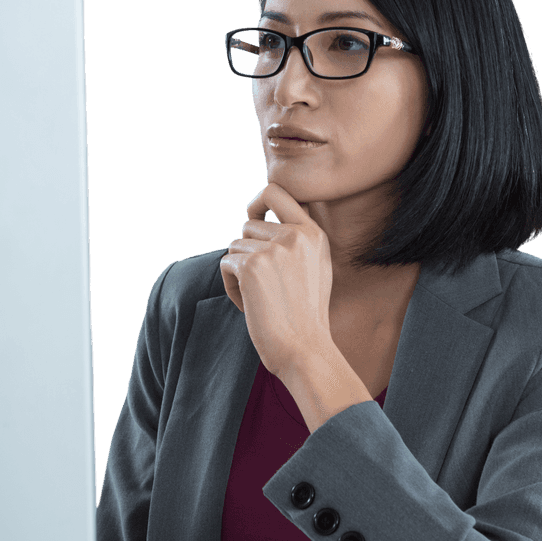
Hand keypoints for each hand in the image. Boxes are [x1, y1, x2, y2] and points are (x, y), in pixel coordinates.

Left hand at [219, 182, 333, 380]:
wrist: (305, 349)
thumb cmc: (306, 316)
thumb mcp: (315, 269)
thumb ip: (296, 242)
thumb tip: (259, 220)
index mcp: (313, 234)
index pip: (277, 192)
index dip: (259, 200)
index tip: (253, 213)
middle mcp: (295, 235)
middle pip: (248, 225)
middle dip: (247, 252)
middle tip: (262, 284)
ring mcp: (273, 249)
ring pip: (235, 246)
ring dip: (239, 272)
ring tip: (259, 297)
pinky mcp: (251, 266)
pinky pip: (226, 264)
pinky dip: (231, 285)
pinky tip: (249, 304)